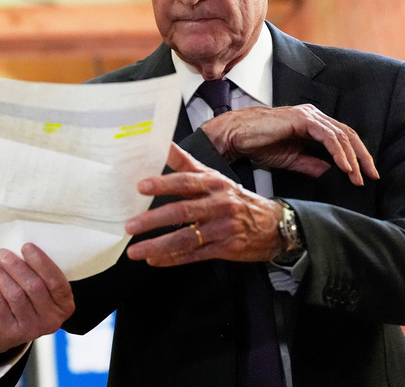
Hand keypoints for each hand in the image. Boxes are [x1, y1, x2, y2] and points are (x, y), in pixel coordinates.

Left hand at [0, 243, 74, 355]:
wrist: (7, 330)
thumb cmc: (27, 300)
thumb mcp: (42, 291)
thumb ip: (39, 273)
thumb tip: (23, 247)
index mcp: (64, 305)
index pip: (57, 282)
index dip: (42, 263)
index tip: (26, 246)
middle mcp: (51, 320)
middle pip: (33, 286)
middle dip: (15, 265)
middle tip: (1, 253)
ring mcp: (31, 329)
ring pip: (14, 294)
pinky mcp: (10, 332)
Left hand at [125, 144, 283, 264]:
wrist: (273, 224)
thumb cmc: (236, 198)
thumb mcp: (214, 176)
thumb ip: (186, 163)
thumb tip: (163, 144)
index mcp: (214, 184)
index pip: (186, 181)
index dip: (163, 183)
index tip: (141, 186)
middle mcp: (218, 204)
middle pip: (182, 210)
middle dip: (153, 219)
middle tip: (131, 225)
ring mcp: (222, 228)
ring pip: (186, 238)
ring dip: (158, 245)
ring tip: (136, 250)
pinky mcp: (225, 248)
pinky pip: (195, 255)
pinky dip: (173, 259)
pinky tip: (155, 260)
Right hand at [201, 104, 377, 184]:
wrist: (237, 136)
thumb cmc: (258, 144)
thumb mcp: (291, 159)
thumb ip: (312, 164)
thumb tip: (331, 173)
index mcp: (313, 124)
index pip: (343, 139)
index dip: (357, 156)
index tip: (365, 176)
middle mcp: (314, 116)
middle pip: (348, 135)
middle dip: (363, 157)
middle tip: (371, 177)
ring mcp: (309, 115)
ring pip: (342, 135)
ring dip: (352, 158)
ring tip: (356, 177)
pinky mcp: (302, 119)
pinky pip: (328, 136)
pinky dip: (339, 152)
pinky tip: (344, 167)